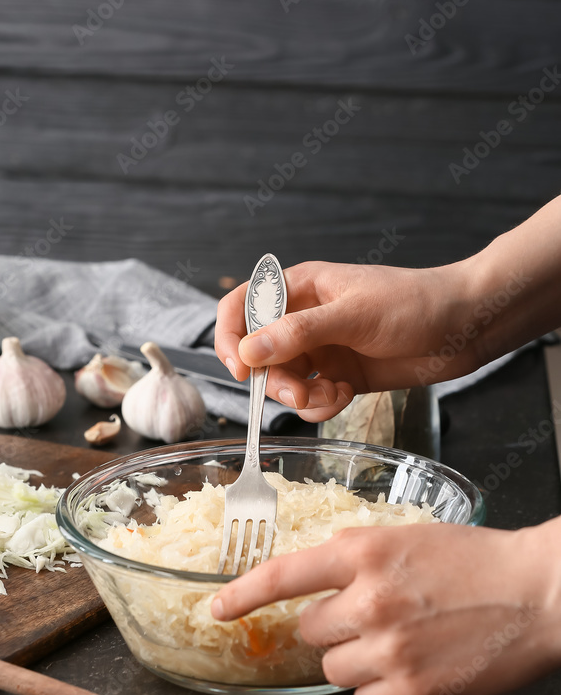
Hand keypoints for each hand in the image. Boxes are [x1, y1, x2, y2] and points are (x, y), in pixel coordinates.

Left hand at [211, 520, 560, 694]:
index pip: (284, 574)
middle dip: (333, 624)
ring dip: (356, 657)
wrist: (537, 593)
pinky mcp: (411, 689)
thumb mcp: (407, 538)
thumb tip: (317, 582)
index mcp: (364, 551)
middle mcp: (368, 598)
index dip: (243, 594)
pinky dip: (381, 688)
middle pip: (309, 629)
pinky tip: (413, 665)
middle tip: (376, 614)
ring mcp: (389, 647)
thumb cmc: (475, 560)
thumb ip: (357, 558)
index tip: (218, 609)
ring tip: (401, 639)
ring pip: (332, 667)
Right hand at [215, 259, 481, 421]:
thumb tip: (248, 353)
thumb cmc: (413, 303)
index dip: (229, 336)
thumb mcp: (352, 315)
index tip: (240, 370)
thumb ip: (298, 334)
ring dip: (299, 398)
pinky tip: (344, 397)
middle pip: (259, 354)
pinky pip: (310, 399)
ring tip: (331, 396)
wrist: (464, 327)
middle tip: (299, 393)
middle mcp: (304, 319)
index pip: (242, 306)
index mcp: (300, 288)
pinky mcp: (339, 377)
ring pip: (284, 381)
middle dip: (274, 380)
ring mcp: (321, 349)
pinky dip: (320, 406)